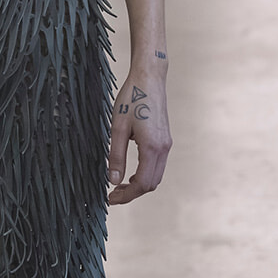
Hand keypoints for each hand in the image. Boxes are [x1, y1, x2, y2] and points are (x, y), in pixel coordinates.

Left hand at [107, 69, 171, 205]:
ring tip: (120, 185)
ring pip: (156, 176)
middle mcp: (163, 148)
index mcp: (152, 147)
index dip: (126, 195)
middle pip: (152, 184)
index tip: (111, 199)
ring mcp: (167, 144)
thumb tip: (113, 181)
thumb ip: (116, 156)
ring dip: (139, 185)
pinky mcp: (165, 139)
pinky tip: (131, 172)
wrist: (149, 78)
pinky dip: (145, 174)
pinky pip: (158, 165)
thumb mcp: (117, 128)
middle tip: (113, 194)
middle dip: (133, 193)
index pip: (142, 184)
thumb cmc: (131, 99)